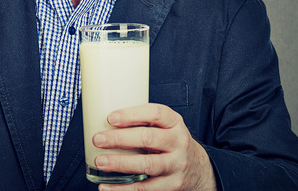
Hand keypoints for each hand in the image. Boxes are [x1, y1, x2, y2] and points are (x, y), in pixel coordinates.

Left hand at [92, 103, 216, 190]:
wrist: (199, 168)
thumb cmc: (172, 143)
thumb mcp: (165, 126)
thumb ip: (143, 122)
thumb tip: (104, 121)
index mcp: (174, 123)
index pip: (156, 113)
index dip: (132, 115)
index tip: (110, 118)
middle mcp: (178, 143)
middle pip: (149, 138)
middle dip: (120, 139)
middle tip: (98, 139)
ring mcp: (176, 165)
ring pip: (148, 164)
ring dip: (121, 163)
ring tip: (101, 162)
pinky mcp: (171, 185)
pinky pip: (145, 188)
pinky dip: (124, 189)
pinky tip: (107, 187)